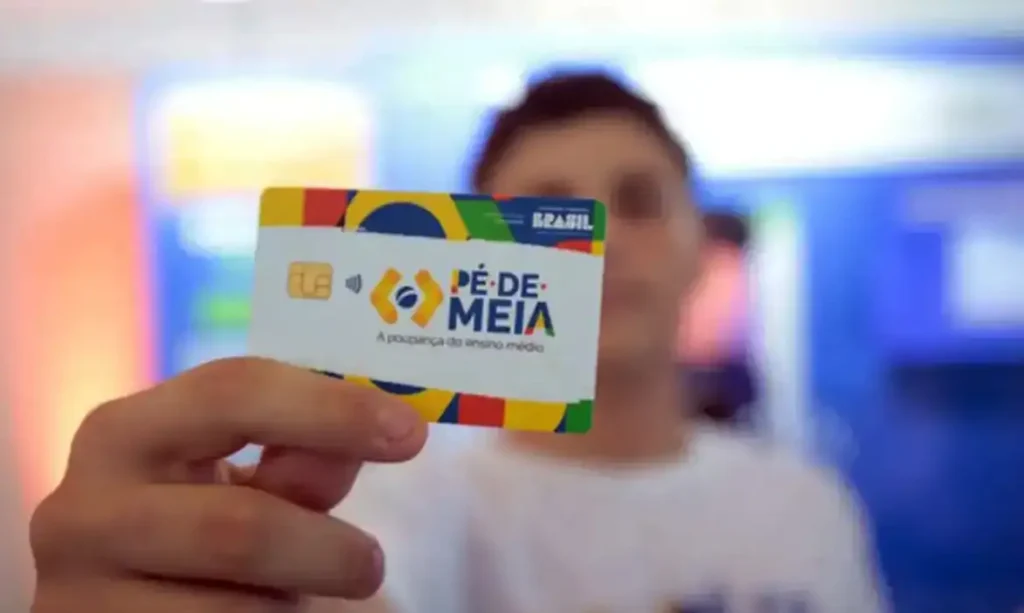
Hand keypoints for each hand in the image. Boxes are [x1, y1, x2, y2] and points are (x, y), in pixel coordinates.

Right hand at [30, 357, 427, 612]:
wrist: (112, 602)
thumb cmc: (194, 525)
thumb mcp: (239, 479)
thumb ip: (301, 455)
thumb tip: (385, 428)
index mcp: (124, 432)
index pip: (233, 393)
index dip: (332, 409)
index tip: (410, 433)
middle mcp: (83, 511)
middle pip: (239, 528)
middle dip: (326, 550)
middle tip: (373, 564)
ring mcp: (80, 598)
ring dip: (291, 608)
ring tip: (294, 597)